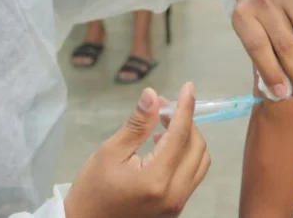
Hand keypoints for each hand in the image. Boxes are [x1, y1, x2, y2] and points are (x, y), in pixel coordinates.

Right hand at [64, 83, 209, 217]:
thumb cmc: (93, 189)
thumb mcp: (110, 152)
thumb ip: (137, 124)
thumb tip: (153, 95)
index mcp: (157, 179)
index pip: (180, 135)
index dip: (185, 108)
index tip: (189, 86)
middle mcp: (175, 194)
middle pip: (197, 148)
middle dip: (186, 123)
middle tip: (163, 108)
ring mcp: (178, 204)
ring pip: (200, 163)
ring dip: (189, 140)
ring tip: (163, 127)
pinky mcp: (175, 208)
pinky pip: (192, 176)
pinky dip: (185, 156)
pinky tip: (163, 147)